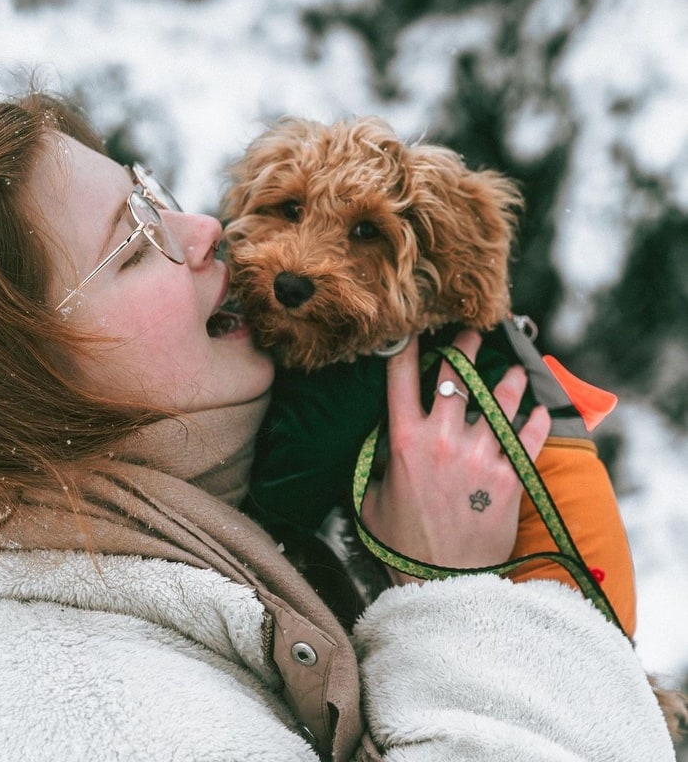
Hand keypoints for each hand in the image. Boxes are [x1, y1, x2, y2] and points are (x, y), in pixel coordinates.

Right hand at [360, 330, 551, 584]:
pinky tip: (540, 410)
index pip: (400, 377)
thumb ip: (377, 461)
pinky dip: (538, 421)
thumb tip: (382, 437)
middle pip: (456, 376)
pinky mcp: (510, 477)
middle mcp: (443, 440)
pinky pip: (530, 437)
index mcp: (404, 442)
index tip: (414, 327)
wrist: (442, 585)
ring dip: (508, 380)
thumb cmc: (402, 543)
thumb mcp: (371, 498)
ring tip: (515, 370)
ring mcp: (480, 456)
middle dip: (465, 347)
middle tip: (474, 332)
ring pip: (499, 400)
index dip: (406, 344)